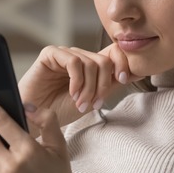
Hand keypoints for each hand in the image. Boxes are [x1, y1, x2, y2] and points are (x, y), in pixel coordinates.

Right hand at [18, 43, 141, 125]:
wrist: (35, 120)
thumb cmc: (60, 111)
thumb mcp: (93, 98)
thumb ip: (111, 84)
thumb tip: (138, 71)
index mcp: (90, 64)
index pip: (114, 52)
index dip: (123, 63)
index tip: (124, 80)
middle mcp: (79, 56)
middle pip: (105, 60)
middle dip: (103, 85)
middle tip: (94, 104)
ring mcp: (64, 54)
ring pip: (91, 63)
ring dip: (89, 88)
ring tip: (80, 103)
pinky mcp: (50, 54)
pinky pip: (74, 62)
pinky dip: (77, 81)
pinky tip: (72, 94)